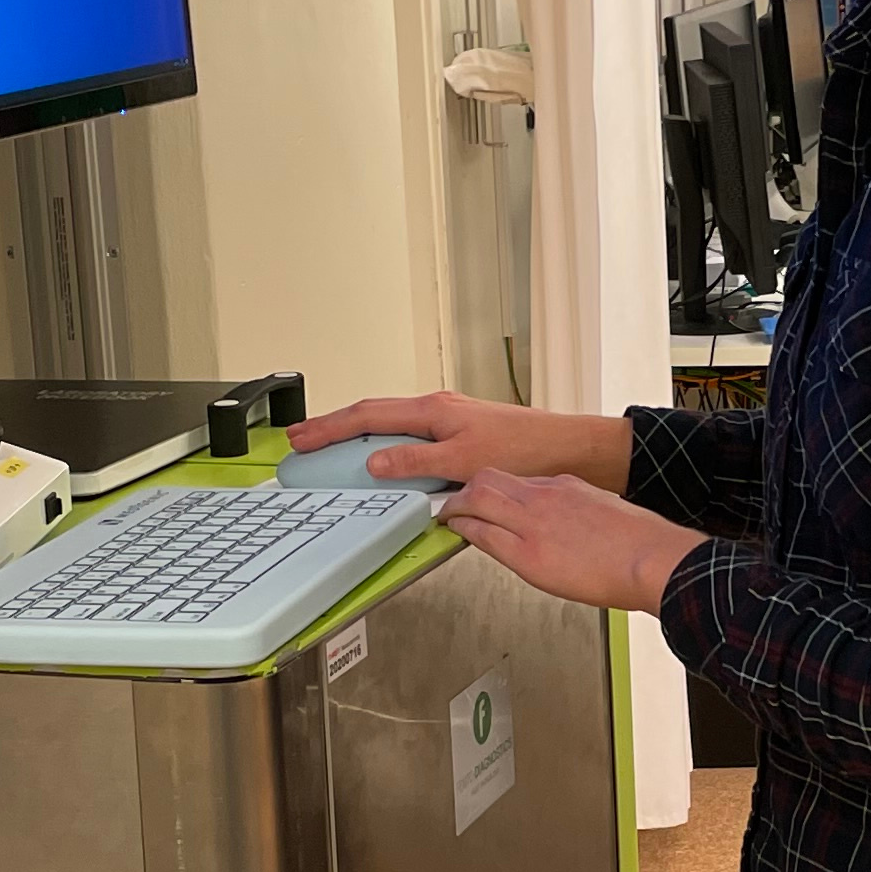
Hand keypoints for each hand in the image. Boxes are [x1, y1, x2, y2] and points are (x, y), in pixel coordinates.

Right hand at [289, 389, 631, 491]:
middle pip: (371, 414)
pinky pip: (409, 437)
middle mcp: (437, 409)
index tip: (301, 439)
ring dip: (356, 436)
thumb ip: (415, 461)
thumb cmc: (526, 451)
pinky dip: (384, 446)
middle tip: (301, 441)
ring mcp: (448, 421)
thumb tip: (373, 461)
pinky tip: (380, 461)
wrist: (569, 450)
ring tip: (330, 451)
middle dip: (333, 428)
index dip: (329, 428)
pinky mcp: (460, 436)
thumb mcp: (463, 461)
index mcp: (433, 410)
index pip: (367, 414)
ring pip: (389, 425)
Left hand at [442, 468, 700, 618]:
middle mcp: (544, 497)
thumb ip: (579, 511)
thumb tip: (569, 523)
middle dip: (466, 487)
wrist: (653, 558)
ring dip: (456, 505)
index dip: (496, 487)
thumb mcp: (606, 511)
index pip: (518, 479)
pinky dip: (462, 528)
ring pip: (478, 497)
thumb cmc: (640, 544)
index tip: (489, 496)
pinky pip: (483, 533)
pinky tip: (454, 531)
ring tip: (447, 514)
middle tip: (454, 500)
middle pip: (489, 477)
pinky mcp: (528, 553)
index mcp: (566, 486)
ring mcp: (533, 523)